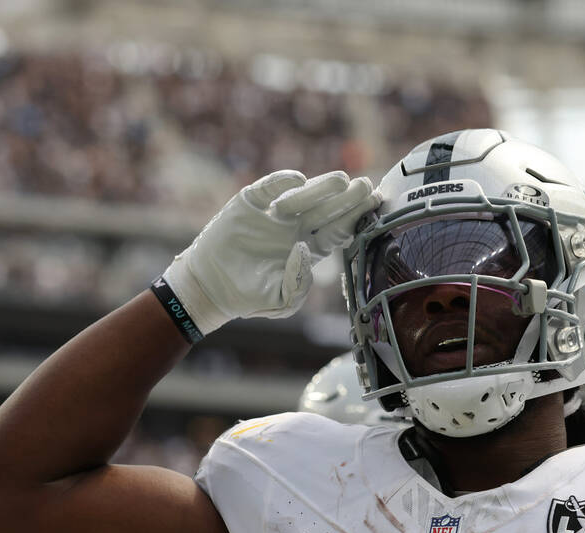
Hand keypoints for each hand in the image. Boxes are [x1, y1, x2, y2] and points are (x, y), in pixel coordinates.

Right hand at [162, 170, 378, 331]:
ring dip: (321, 188)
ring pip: (303, 197)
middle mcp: (295, 227)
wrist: (209, 287)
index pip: (338, 230)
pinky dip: (281, 182)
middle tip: (366, 185)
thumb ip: (299, 283)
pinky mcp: (249, 204)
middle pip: (327, 209)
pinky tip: (298, 179)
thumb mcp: (282, 300)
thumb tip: (304, 250)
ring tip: (342, 180)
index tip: (374, 205)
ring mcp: (273, 214)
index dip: (356, 217)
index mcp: (309, 249)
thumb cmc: (249, 297)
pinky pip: (268, 189)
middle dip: (347, 198)